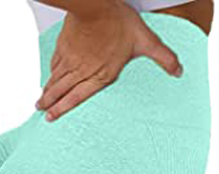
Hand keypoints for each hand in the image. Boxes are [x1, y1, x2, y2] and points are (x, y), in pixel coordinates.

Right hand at [36, 0, 182, 121]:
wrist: (94, 4)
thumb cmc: (118, 22)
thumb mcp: (145, 40)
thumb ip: (162, 57)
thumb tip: (179, 71)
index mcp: (99, 75)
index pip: (78, 97)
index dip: (65, 110)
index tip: (53, 118)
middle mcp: (82, 71)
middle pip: (62, 92)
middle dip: (51, 105)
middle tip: (42, 113)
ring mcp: (70, 59)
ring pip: (55, 80)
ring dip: (47, 92)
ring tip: (39, 102)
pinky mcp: (64, 46)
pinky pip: (55, 63)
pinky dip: (49, 73)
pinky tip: (47, 77)